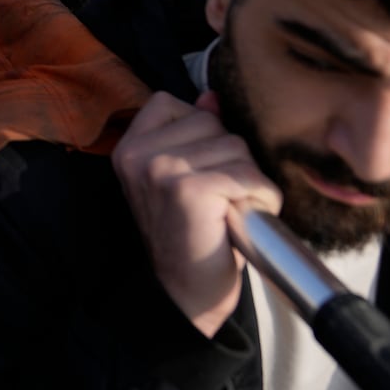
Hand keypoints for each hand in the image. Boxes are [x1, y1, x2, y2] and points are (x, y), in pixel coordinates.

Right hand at [111, 91, 281, 337]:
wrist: (185, 294)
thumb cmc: (190, 234)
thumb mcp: (181, 175)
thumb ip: (192, 134)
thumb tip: (211, 95)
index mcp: (128, 147)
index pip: (172, 103)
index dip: (199, 132)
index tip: (198, 171)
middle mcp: (138, 154)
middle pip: (213, 125)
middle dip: (231, 160)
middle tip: (218, 198)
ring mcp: (160, 169)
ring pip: (236, 148)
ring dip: (249, 182)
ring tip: (230, 210)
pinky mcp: (188, 189)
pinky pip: (247, 175)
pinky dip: (260, 198)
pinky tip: (241, 220)